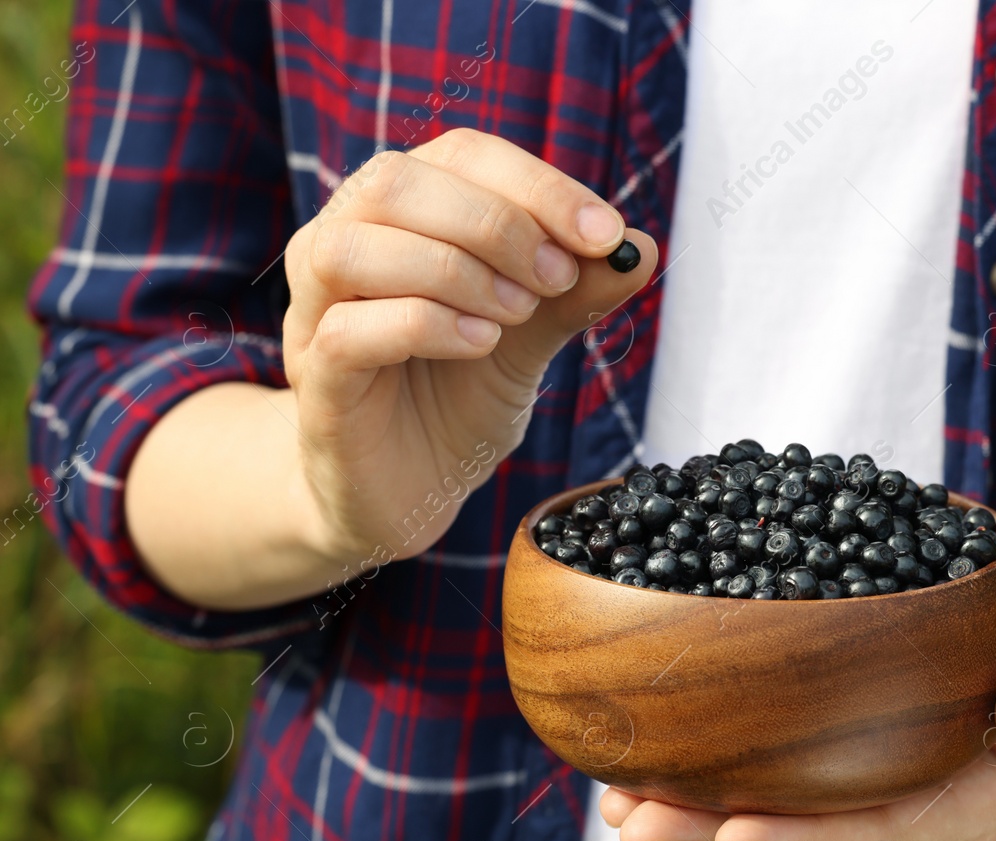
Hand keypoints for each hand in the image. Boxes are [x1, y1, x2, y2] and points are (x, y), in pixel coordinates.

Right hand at [280, 128, 658, 562]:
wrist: (410, 491)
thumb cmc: (456, 400)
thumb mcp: (530, 339)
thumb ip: (574, 292)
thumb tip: (641, 246)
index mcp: (401, 217)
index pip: (461, 155)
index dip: (537, 184)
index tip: (605, 233)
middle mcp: (343, 246)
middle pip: (396, 182)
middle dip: (496, 222)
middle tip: (556, 277)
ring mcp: (316, 312)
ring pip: (353, 247)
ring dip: (454, 270)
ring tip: (517, 312)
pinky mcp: (317, 381)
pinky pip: (350, 329)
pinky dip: (425, 325)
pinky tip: (480, 343)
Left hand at [598, 564, 995, 840]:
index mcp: (965, 807)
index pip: (875, 835)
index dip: (803, 838)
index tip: (730, 833)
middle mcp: (909, 812)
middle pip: (804, 832)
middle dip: (713, 831)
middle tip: (629, 824)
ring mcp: (876, 786)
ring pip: (777, 807)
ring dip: (693, 807)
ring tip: (614, 797)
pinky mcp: (849, 753)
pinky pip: (778, 771)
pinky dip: (716, 765)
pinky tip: (650, 754)